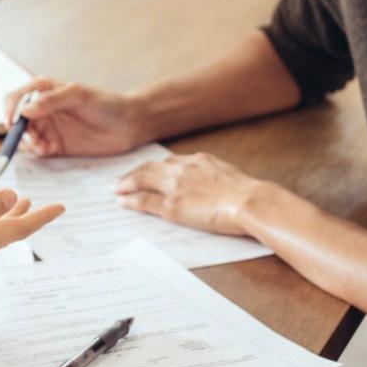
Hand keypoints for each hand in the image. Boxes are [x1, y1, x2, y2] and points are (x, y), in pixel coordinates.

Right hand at [2, 77, 145, 157]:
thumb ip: (52, 100)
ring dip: (29, 143)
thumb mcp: (80, 95)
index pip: (16, 98)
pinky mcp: (56, 145)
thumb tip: (25, 110)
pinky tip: (49, 150)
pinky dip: (38, 152)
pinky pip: (38, 151)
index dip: (9, 110)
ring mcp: (49, 128)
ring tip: (43, 146)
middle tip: (31, 139)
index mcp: (44, 90)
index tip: (11, 123)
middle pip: (17, 121)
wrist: (129, 125)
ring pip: (26, 137)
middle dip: (19, 131)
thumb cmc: (107, 103)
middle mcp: (43, 109)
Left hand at [114, 152, 272, 235]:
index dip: (155, 168)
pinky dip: (132, 201)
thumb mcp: (229, 176)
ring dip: (127, 184)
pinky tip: (123, 202)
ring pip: (143, 181)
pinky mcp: (172, 206)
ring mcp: (176, 187)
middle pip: (151, 168)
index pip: (169, 162)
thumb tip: (214, 184)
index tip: (148, 171)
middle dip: (135, 173)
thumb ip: (215, 176)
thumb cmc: (247, 194)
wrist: (250, 201)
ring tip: (116, 188)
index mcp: (198, 160)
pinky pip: (145, 201)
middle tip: (122, 179)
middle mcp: (183, 169)